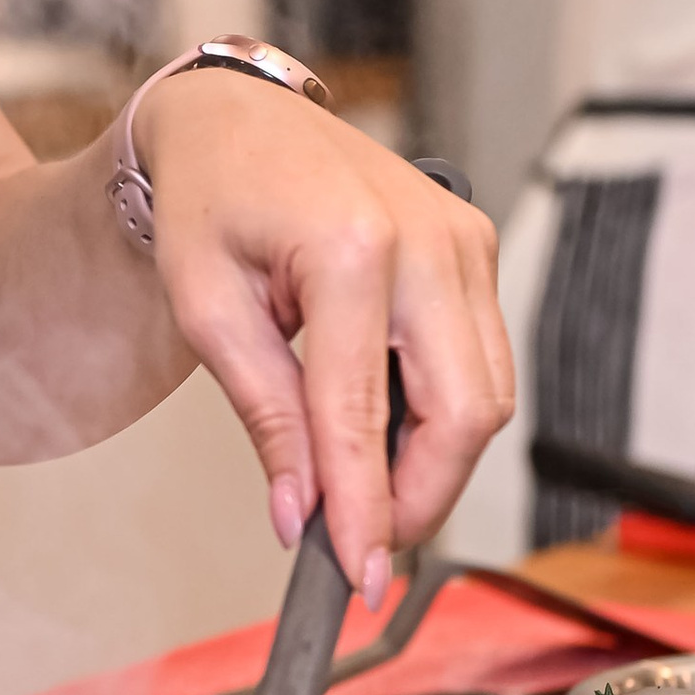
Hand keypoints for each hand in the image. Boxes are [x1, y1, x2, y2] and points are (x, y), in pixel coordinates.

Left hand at [132, 75, 511, 598]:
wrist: (236, 118)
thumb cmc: (210, 196)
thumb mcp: (206, 311)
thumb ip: (265, 414)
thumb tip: (299, 511)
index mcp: (348, 248)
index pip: (364, 413)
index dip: (365, 507)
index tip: (356, 575)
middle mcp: (426, 240)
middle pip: (464, 413)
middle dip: (420, 497)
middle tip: (364, 543)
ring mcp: (464, 240)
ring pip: (489, 394)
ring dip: (437, 462)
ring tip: (367, 488)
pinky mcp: (476, 247)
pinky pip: (483, 358)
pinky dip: (445, 411)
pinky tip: (388, 427)